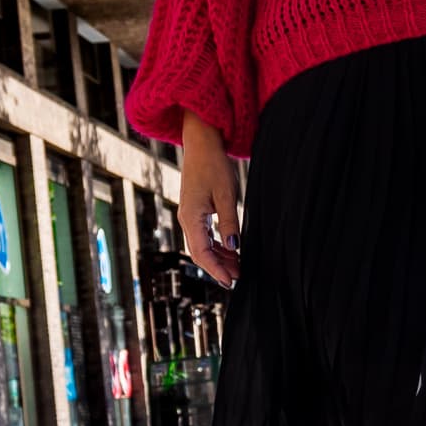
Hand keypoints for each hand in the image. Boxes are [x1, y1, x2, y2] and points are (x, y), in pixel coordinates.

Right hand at [176, 114, 242, 287]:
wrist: (201, 144)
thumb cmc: (213, 165)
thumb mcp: (226, 194)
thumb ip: (230, 222)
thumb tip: (235, 247)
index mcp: (191, 217)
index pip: (202, 253)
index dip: (216, 270)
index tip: (230, 282)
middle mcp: (186, 219)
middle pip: (200, 253)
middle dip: (218, 267)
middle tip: (238, 278)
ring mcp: (189, 216)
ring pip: (202, 245)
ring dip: (219, 257)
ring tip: (238, 266)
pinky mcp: (194, 211)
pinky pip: (203, 235)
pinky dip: (217, 245)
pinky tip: (231, 250)